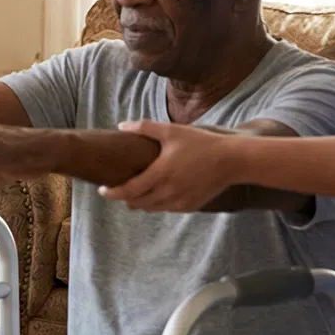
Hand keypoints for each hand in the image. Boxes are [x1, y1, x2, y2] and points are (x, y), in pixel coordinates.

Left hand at [100, 120, 242, 211]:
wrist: (232, 160)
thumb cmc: (200, 142)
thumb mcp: (171, 131)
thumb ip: (144, 128)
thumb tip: (121, 125)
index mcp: (160, 174)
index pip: (128, 190)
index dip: (112, 193)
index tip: (102, 191)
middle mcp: (168, 192)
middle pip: (137, 203)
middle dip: (124, 198)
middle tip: (116, 190)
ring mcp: (180, 201)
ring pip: (151, 208)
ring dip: (140, 203)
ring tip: (134, 192)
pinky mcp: (190, 206)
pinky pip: (167, 209)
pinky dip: (157, 204)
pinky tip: (156, 194)